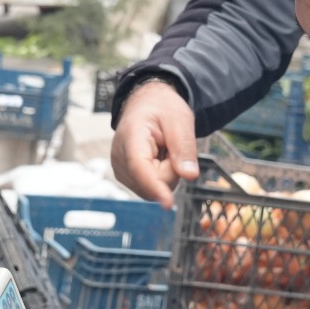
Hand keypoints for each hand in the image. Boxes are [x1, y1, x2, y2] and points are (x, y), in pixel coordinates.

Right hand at [111, 77, 198, 205]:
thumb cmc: (161, 109)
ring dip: (165, 174)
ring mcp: (121, 170)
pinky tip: (156, 159)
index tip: (168, 203)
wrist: (146, 104)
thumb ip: (184, 146)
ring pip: (153, 189)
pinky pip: (150, 188)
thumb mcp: (180, 119)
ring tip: (162, 151)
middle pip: (153, 183)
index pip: (140, 168)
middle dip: (170, 171)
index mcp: (131, 137)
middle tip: (169, 147)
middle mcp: (120, 157)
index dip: (155, 187)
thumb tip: (189, 175)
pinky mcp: (126, 178)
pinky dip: (160, 177)